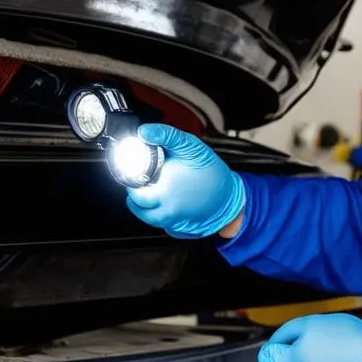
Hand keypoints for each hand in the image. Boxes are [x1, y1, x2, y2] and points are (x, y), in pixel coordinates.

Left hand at [125, 123, 245, 237]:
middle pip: (138, 207)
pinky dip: (161, 216)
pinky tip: (168, 205)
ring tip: (148, 195)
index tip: (131, 173)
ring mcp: (173, 222)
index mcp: (164, 190)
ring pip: (148, 218)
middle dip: (135, 195)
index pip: (133, 189)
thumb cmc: (213, 174)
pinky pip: (163, 225)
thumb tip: (144, 132)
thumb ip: (166, 136)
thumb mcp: (191, 146)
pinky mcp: (180, 230)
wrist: (231, 197)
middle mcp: (166, 209)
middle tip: (138, 184)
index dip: (130, 181)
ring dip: (144, 208)